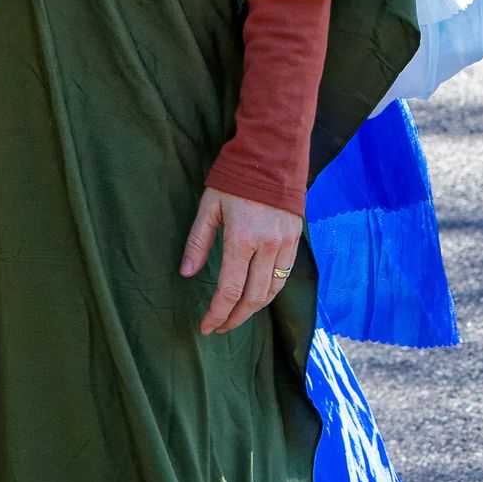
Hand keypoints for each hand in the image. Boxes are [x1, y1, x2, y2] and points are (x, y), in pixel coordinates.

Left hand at [180, 186, 303, 335]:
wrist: (272, 154)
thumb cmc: (234, 178)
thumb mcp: (209, 206)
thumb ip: (198, 242)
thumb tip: (186, 274)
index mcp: (242, 239)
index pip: (230, 290)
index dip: (217, 313)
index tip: (206, 327)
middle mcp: (267, 246)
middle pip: (253, 298)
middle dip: (235, 318)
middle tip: (219, 327)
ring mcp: (285, 244)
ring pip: (272, 291)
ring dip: (254, 309)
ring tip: (236, 316)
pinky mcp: (296, 239)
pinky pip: (285, 276)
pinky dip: (270, 292)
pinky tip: (257, 296)